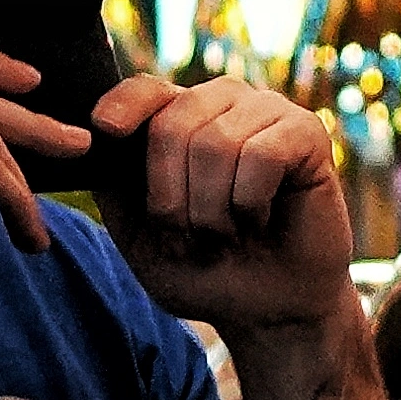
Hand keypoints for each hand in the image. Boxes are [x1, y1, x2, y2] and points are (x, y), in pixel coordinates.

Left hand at [84, 69, 364, 342]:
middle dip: (171, 196)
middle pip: (174, 123)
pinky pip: (263, 155)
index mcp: (182, 120)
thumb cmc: (206, 271)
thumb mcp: (140, 236)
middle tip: (192, 237)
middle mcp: (223, 105)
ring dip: (213, 208)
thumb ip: (117, 189)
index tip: (105, 129)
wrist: (270, 309)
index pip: (148, 90)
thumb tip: (92, 143)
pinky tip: (263, 218)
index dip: (124, 104)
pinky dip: (252, 201)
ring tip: (231, 232)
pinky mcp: (308, 132)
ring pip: (218, 142)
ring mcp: (268, 112)